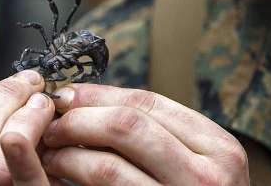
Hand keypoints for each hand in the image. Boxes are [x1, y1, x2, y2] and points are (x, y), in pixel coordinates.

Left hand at [40, 84, 249, 184]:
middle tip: (52, 122)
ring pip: (109, 164)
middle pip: (127, 125)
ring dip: (69, 152)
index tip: (70, 94)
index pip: (151, 103)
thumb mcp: (201, 166)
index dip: (102, 95)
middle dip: (80, 118)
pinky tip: (62, 173)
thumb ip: (166, 137)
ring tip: (50, 149)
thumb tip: (96, 103)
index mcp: (220, 148)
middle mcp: (206, 175)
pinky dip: (76, 177)